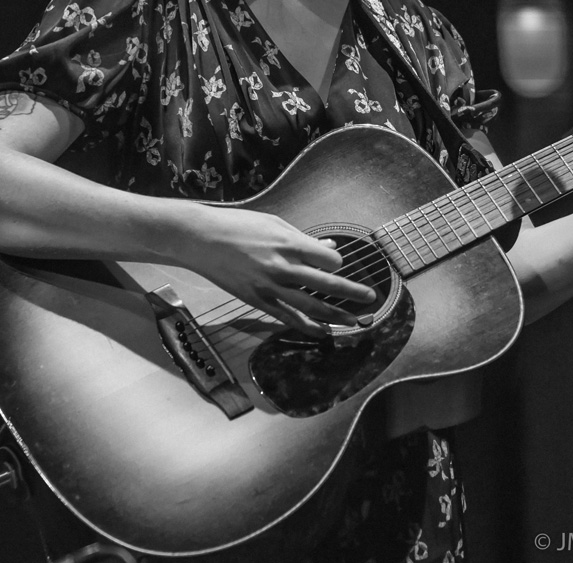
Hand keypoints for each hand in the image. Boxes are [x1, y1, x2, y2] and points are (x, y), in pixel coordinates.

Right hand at [181, 206, 376, 336]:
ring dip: (335, 315)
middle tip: (371, 299)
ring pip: (310, 306)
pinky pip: (287, 317)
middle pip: (326, 284)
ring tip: (354, 322)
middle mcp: (283, 267)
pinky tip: (322, 332)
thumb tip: (329, 246)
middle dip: (351, 293)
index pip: (328, 259)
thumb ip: (304, 239)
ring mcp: (269, 286)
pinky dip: (307, 326)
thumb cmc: (238, 225)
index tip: (333, 263)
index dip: (336, 262)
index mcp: (289, 243)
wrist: (201, 238)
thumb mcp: (274, 223)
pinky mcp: (257, 300)